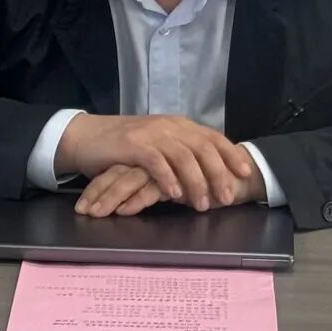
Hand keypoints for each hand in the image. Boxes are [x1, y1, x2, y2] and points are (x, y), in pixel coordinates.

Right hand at [57, 114, 252, 212]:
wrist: (87, 137)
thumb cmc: (124, 147)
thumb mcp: (159, 146)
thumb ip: (181, 154)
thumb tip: (208, 175)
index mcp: (179, 125)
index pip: (212, 138)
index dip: (230, 154)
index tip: (245, 173)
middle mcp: (169, 126)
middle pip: (203, 148)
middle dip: (218, 173)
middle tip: (227, 198)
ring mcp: (151, 134)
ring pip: (183, 156)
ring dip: (196, 181)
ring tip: (202, 204)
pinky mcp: (132, 145)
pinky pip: (155, 162)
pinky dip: (167, 178)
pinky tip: (174, 194)